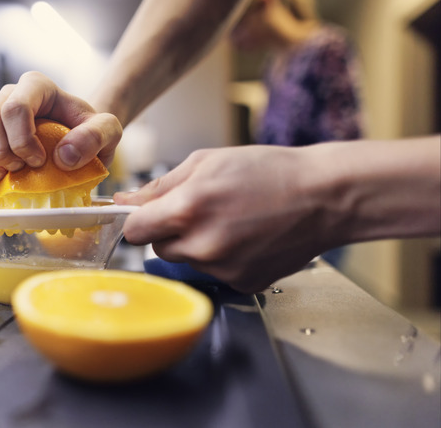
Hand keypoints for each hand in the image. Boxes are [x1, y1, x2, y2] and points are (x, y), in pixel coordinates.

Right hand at [0, 71, 121, 185]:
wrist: (79, 140)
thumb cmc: (88, 131)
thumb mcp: (108, 129)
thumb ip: (96, 136)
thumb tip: (64, 156)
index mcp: (36, 87)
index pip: (14, 106)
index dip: (21, 139)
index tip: (40, 161)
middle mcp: (8, 96)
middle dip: (1, 151)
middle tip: (22, 170)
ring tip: (5, 177)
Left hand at [114, 145, 334, 292]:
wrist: (323, 197)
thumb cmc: (268, 172)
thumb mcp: (206, 162)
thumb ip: (159, 186)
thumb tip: (124, 201)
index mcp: (187, 210)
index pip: (134, 232)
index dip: (138, 221)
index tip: (148, 215)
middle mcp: (201, 245)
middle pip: (158, 249)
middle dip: (170, 232)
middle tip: (201, 211)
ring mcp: (222, 269)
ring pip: (187, 261)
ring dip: (197, 245)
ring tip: (230, 221)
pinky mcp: (241, 284)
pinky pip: (213, 273)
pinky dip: (222, 259)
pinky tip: (245, 238)